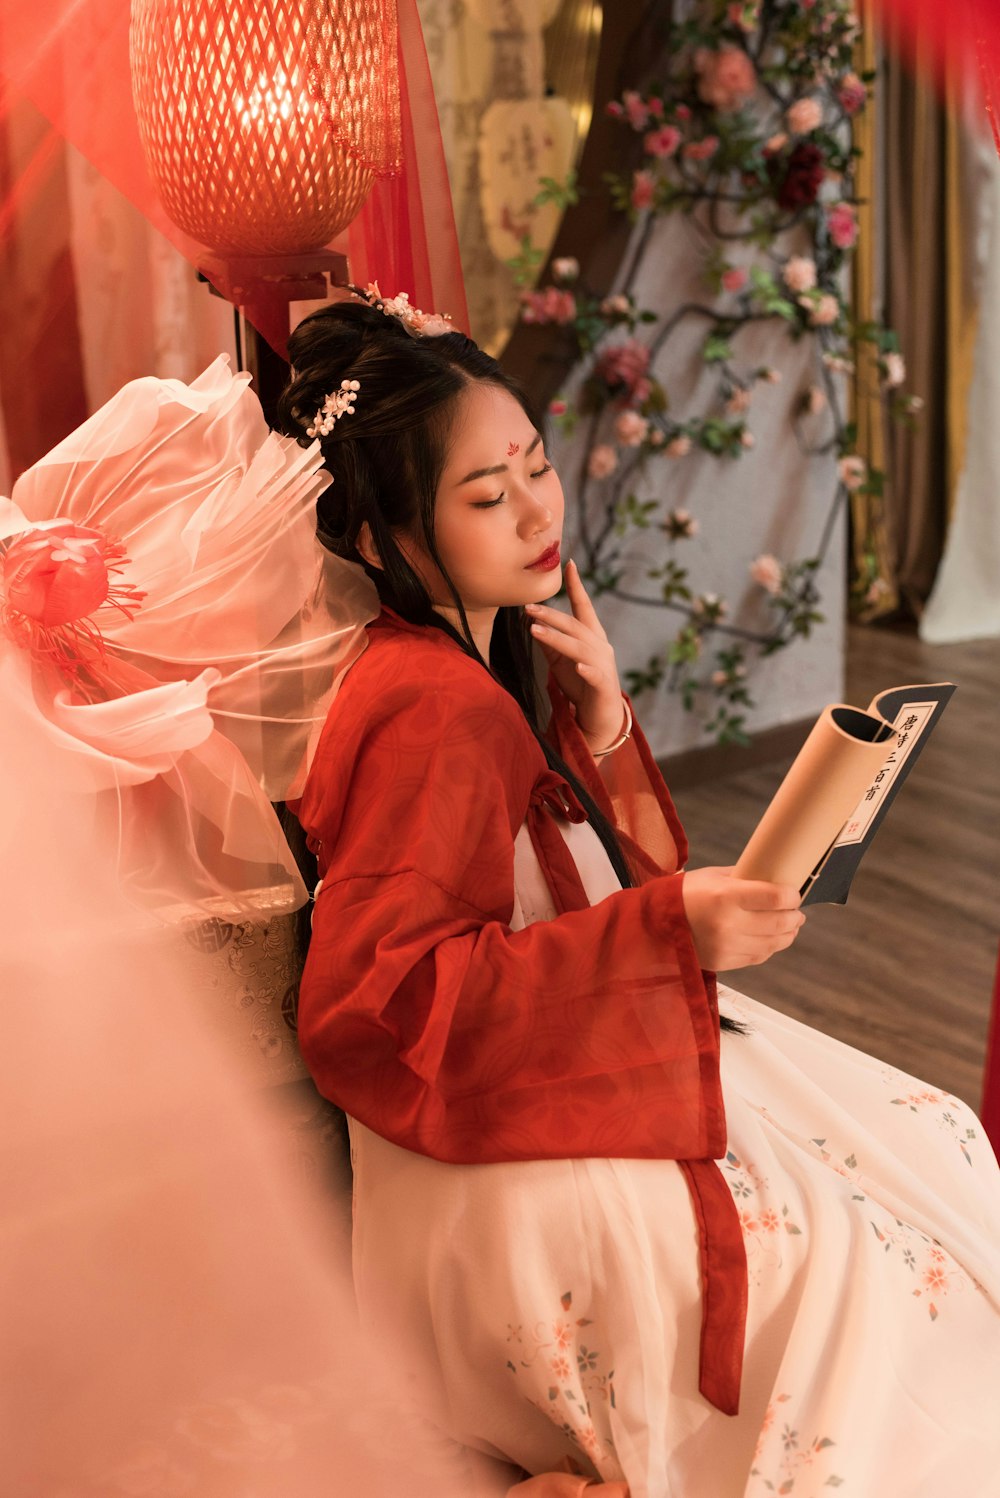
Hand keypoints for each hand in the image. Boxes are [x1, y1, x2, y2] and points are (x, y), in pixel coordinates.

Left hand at [525, 560, 625, 752]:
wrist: (600, 718)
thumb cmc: (580, 686)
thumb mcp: (561, 660)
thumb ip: (550, 642)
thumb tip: (532, 623)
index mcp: (592, 637)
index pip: (584, 607)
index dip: (577, 586)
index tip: (569, 563)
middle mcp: (600, 646)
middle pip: (575, 626)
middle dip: (552, 616)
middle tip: (528, 608)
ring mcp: (603, 665)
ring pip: (579, 648)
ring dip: (557, 638)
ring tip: (535, 632)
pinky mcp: (604, 687)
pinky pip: (594, 675)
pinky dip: (586, 670)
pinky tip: (577, 667)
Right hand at [680, 865, 804, 971]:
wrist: (655, 921)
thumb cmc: (687, 893)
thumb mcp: (714, 876)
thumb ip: (744, 878)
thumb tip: (774, 879)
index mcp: (726, 896)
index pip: (775, 898)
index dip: (792, 896)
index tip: (794, 894)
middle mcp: (728, 923)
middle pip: (779, 923)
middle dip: (794, 916)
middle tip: (796, 911)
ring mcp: (726, 946)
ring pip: (773, 944)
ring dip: (788, 934)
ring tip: (790, 926)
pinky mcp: (723, 962)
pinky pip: (758, 956)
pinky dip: (770, 947)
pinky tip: (771, 939)